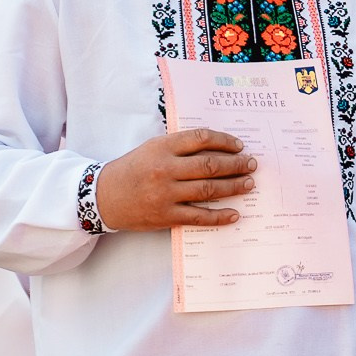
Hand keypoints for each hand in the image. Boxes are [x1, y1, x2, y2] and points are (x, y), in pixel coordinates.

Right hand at [94, 128, 256, 231]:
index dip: (224, 141)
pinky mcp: (166, 215)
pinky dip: (219, 216)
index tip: (239, 146)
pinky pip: (199, 217)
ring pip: (209, 189)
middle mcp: (165, 169)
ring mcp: (166, 194)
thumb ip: (180, 147)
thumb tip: (217, 149)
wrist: (103, 196)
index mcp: (162, 147)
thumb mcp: (152, 149)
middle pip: (210, 165)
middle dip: (236, 164)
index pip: (201, 138)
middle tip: (252, 164)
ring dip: (233, 186)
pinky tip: (234, 213)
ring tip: (249, 183)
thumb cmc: (132, 169)